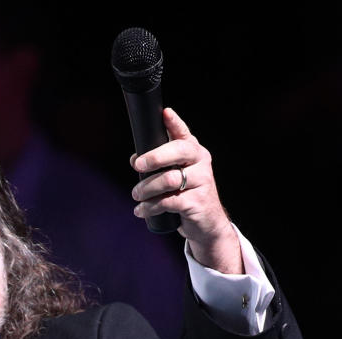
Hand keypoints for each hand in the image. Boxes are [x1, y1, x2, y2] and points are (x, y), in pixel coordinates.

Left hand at [129, 108, 242, 273]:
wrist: (207, 223)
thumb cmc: (186, 194)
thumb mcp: (176, 175)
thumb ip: (158, 164)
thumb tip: (134, 158)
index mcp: (194, 151)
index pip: (184, 133)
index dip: (175, 123)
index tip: (165, 113)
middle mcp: (201, 162)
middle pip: (178, 151)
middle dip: (154, 157)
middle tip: (137, 165)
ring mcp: (202, 182)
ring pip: (169, 179)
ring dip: (146, 188)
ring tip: (136, 194)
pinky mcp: (197, 203)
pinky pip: (168, 201)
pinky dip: (150, 207)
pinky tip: (141, 210)